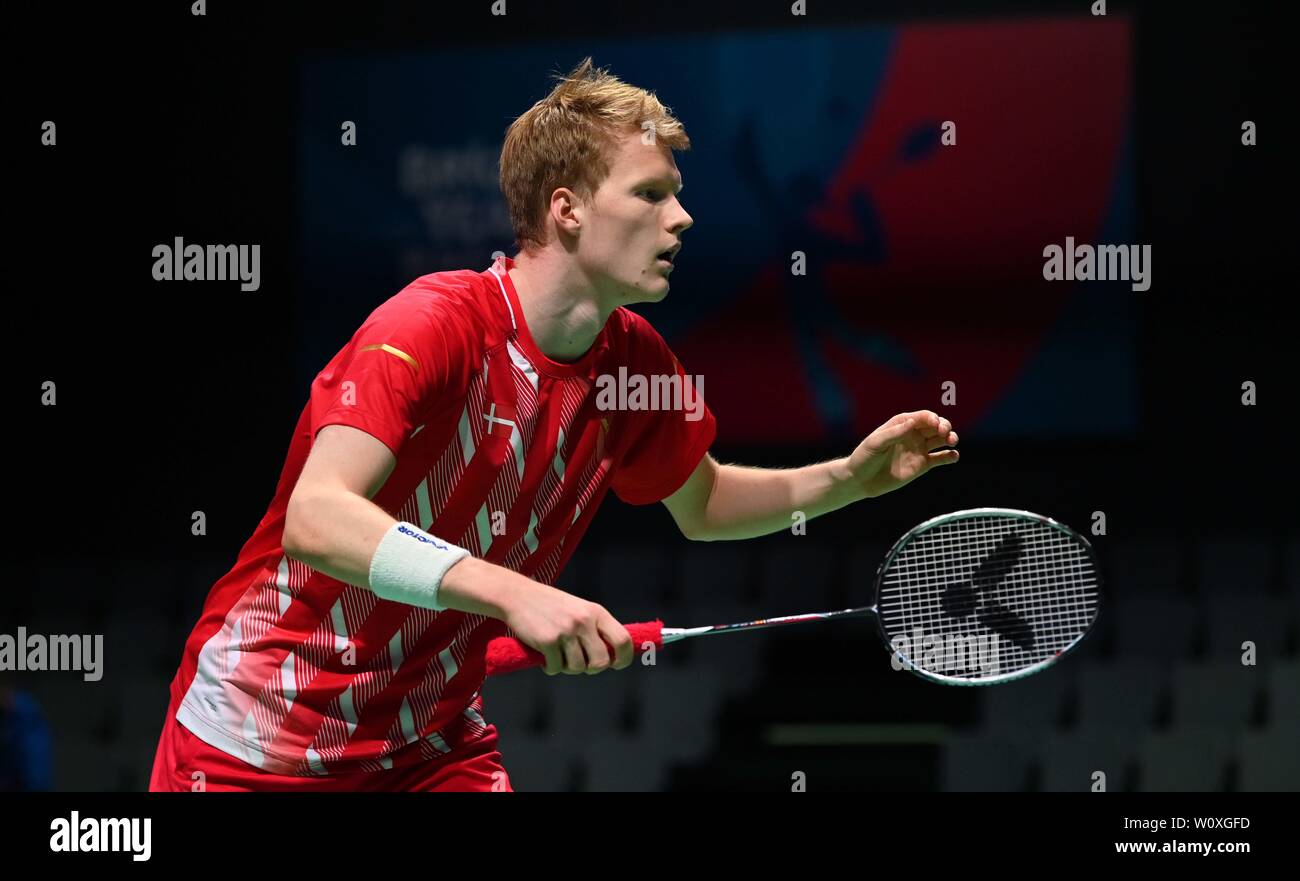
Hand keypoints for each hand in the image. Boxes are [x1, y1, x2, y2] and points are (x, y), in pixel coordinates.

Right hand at [501, 582, 633, 675]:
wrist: (518, 595)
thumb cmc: (551, 605)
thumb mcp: (580, 609)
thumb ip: (595, 628)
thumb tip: (611, 656)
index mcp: (596, 612)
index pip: (623, 640)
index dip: (623, 658)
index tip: (615, 664)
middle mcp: (584, 621)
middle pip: (602, 661)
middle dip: (592, 668)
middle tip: (581, 663)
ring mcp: (566, 632)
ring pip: (578, 668)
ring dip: (568, 668)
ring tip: (559, 656)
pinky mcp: (547, 641)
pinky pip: (556, 668)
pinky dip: (550, 668)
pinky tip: (545, 657)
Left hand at [847, 410, 959, 498]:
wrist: (861, 480)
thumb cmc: (865, 457)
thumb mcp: (876, 443)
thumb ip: (894, 433)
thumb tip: (913, 422)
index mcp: (902, 424)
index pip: (923, 416)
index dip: (932, 418)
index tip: (935, 424)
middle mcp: (913, 434)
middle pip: (936, 425)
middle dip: (944, 426)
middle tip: (945, 433)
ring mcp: (919, 449)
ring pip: (941, 439)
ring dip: (951, 438)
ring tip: (952, 441)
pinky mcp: (922, 465)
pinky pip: (941, 458)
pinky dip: (950, 456)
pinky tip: (954, 456)